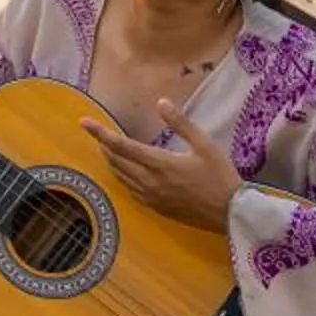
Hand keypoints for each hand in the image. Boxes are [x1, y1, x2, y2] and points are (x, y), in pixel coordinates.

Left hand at [81, 102, 245, 230]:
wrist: (231, 213)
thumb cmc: (220, 176)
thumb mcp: (205, 145)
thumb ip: (181, 123)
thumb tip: (161, 102)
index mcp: (160, 164)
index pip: (122, 146)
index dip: (100, 133)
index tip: (83, 122)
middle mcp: (150, 182)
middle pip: (116, 162)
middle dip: (104, 146)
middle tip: (97, 133)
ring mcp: (152, 197)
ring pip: (121, 177)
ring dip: (112, 162)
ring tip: (107, 149)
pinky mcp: (156, 208)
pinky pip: (131, 190)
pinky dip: (123, 177)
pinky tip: (125, 172)